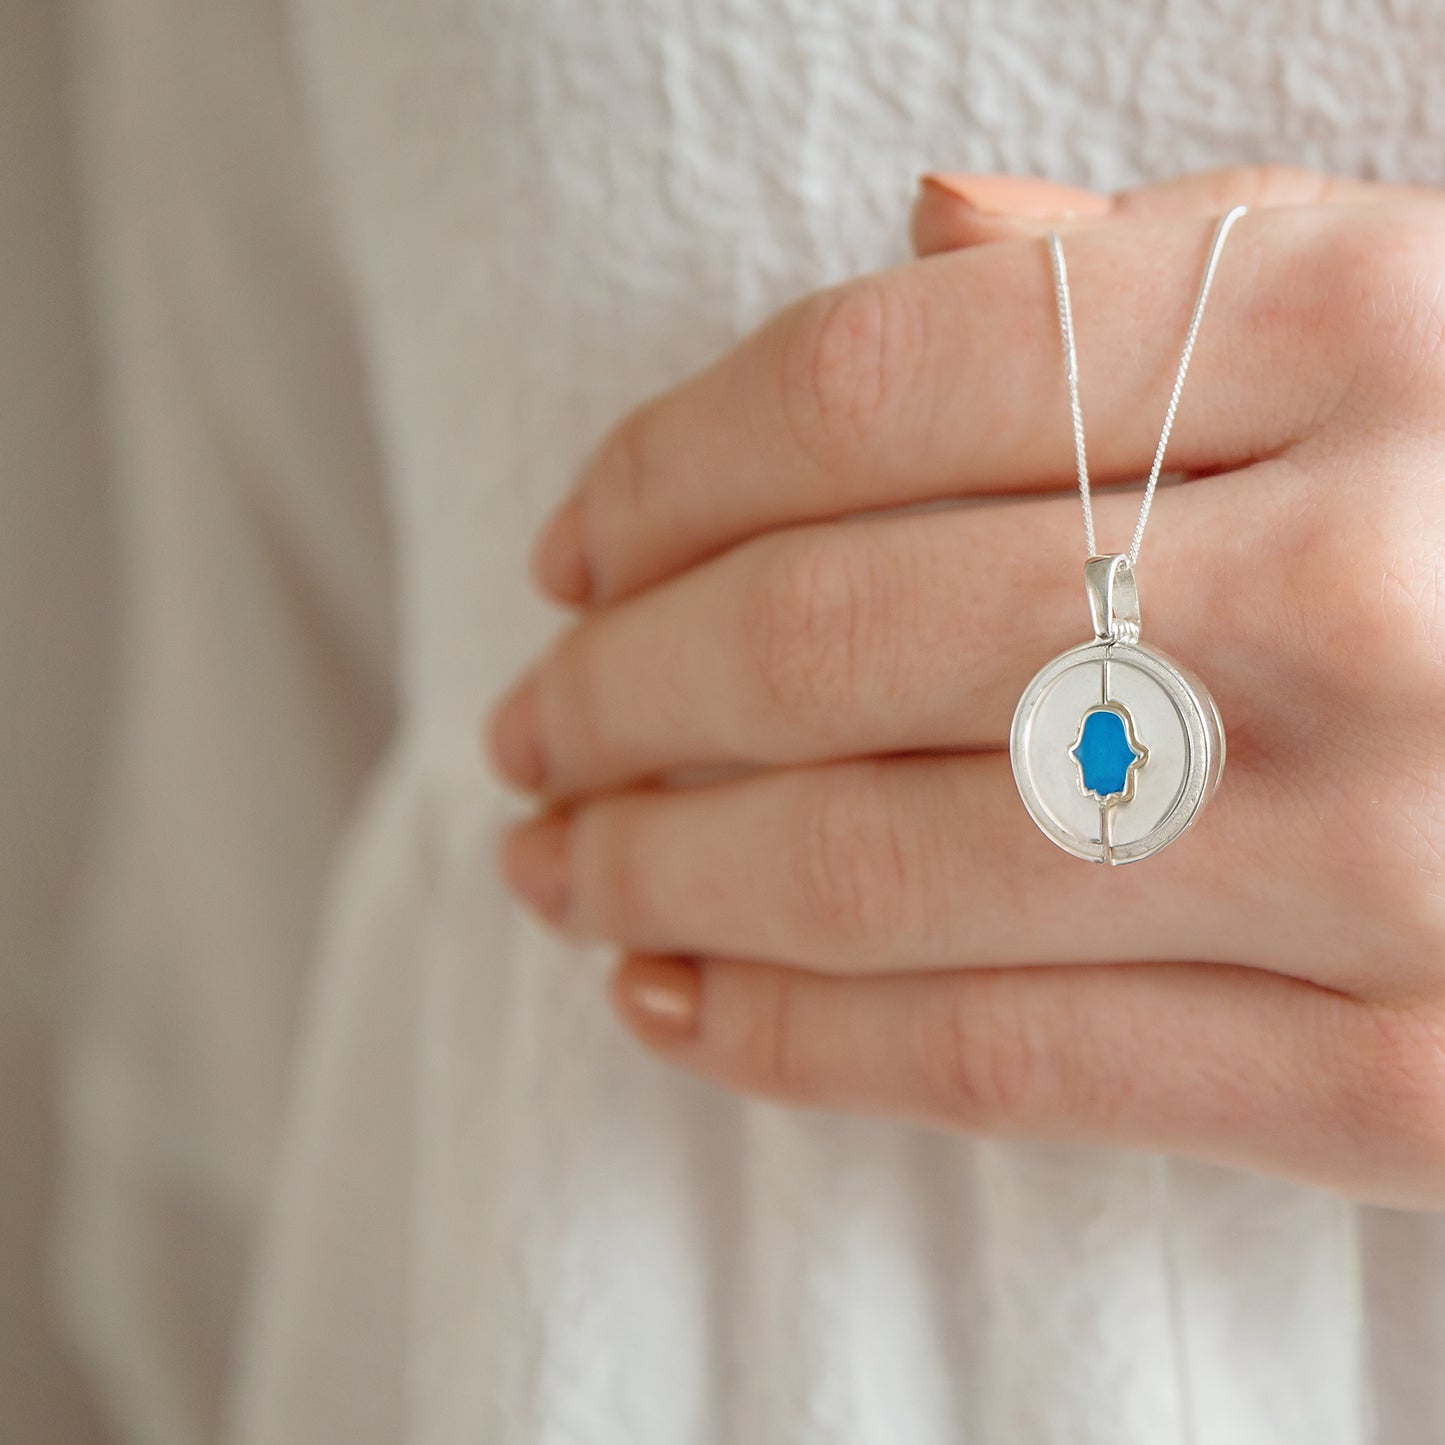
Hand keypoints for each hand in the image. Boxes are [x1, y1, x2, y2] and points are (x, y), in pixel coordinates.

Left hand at [489, 167, 1444, 1207]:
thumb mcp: (1424, 322)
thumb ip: (1173, 279)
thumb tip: (929, 241)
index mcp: (1368, 322)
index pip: (873, 379)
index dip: (667, 475)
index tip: (570, 555)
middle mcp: (1359, 573)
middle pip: (830, 630)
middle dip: (620, 693)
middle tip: (522, 730)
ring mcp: (1383, 842)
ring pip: (877, 859)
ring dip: (658, 868)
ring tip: (553, 864)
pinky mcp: (1403, 1084)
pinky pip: (1006, 1061)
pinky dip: (797, 1041)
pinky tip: (673, 1004)